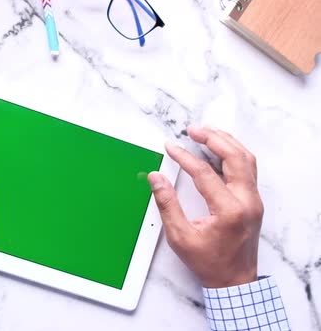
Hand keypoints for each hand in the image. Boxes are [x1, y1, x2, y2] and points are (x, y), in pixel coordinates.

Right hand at [147, 126, 262, 287]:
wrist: (234, 281)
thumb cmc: (209, 262)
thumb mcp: (180, 236)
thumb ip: (167, 204)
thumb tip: (156, 178)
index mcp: (229, 211)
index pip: (206, 174)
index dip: (185, 158)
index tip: (170, 148)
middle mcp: (247, 201)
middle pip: (235, 158)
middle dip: (214, 139)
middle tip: (193, 130)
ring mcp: (254, 200)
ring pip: (246, 160)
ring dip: (227, 142)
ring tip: (207, 132)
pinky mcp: (253, 201)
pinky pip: (248, 169)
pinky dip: (234, 154)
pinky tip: (220, 149)